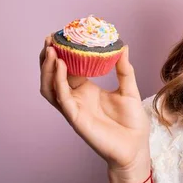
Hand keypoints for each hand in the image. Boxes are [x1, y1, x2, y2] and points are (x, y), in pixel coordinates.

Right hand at [39, 34, 150, 177]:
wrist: (136, 147)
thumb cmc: (132, 122)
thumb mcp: (129, 89)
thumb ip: (124, 69)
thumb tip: (123, 46)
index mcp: (87, 90)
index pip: (67, 68)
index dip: (62, 53)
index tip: (60, 35)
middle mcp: (76, 98)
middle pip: (53, 76)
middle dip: (48, 58)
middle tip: (49, 39)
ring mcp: (74, 109)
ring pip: (50, 87)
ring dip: (47, 69)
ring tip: (50, 50)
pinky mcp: (75, 118)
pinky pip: (62, 98)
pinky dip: (58, 81)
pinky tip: (60, 66)